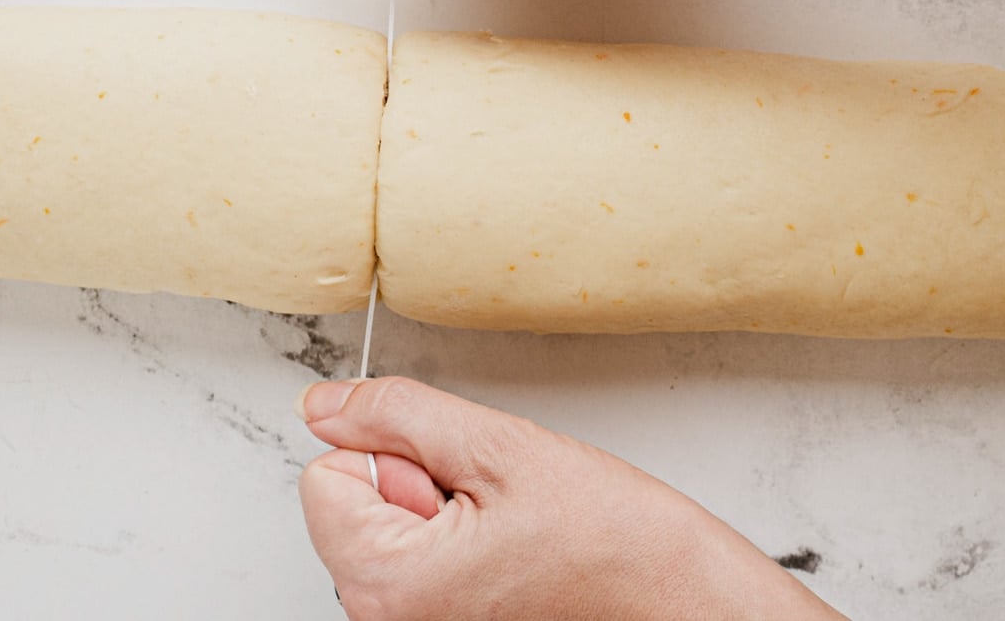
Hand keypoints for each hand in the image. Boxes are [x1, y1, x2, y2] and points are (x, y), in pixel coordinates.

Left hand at [297, 377, 845, 619]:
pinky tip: (504, 547)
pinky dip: (449, 537)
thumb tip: (326, 404)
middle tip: (490, 504)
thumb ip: (396, 415)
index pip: (324, 474)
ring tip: (506, 526)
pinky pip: (411, 554)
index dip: (390, 453)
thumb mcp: (497, 447)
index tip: (456, 478)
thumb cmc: (613, 542)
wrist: (680, 601)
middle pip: (350, 501)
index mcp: (386, 582)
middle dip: (413, 482)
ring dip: (435, 508)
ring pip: (382, 524)